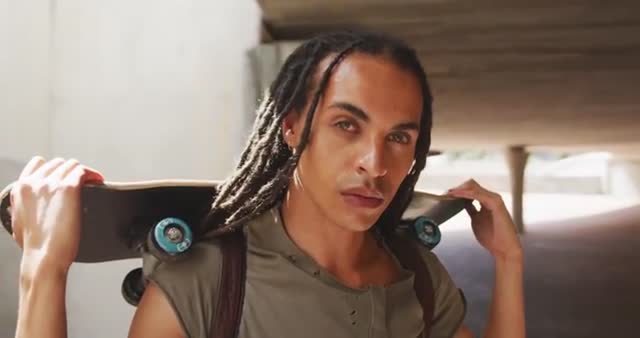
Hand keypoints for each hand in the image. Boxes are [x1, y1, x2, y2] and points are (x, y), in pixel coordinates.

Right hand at [10, 156, 103, 271]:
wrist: (43, 258)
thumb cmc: (35, 247)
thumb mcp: (19, 221)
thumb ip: (24, 207)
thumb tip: (32, 207)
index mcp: (20, 189)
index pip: (38, 163)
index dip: (54, 168)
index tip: (64, 176)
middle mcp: (34, 182)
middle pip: (58, 163)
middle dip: (70, 171)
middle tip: (82, 183)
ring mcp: (51, 183)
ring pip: (72, 165)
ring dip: (83, 173)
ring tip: (93, 182)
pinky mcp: (68, 187)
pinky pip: (84, 171)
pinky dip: (93, 175)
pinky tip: (98, 181)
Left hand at [446, 179, 521, 259]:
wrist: (504, 249)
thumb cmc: (492, 237)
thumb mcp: (476, 220)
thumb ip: (471, 210)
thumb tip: (461, 203)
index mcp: (487, 201)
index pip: (470, 189)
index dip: (457, 190)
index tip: (445, 195)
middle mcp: (491, 197)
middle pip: (471, 185)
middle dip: (456, 188)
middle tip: (444, 194)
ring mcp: (494, 199)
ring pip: (473, 187)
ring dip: (459, 189)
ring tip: (448, 194)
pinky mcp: (495, 203)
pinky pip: (478, 194)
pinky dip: (465, 193)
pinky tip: (456, 195)